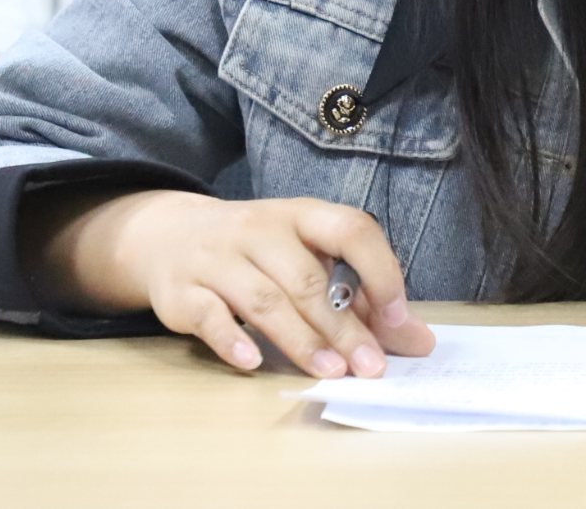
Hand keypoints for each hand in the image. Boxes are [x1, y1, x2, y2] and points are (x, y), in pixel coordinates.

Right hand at [42, 191, 435, 376]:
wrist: (168, 236)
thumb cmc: (256, 252)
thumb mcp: (306, 257)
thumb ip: (360, 298)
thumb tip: (418, 340)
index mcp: (301, 215)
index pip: (350, 229)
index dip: (380, 270)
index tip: (399, 317)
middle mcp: (259, 229)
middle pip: (307, 278)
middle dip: (343, 326)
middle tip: (370, 366)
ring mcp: (217, 258)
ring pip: (264, 299)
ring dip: (300, 339)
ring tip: (331, 371)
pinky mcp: (182, 291)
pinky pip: (208, 315)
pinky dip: (231, 339)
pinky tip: (252, 363)